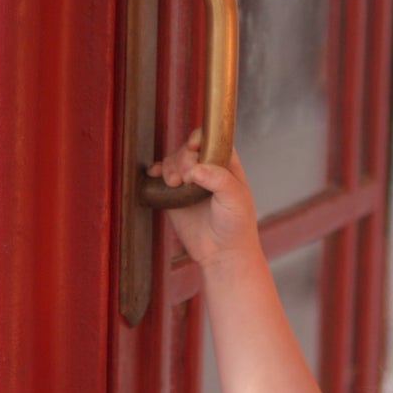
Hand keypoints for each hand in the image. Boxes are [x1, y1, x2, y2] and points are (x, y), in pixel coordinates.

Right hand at [148, 127, 259, 266]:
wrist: (222, 254)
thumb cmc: (236, 225)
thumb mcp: (235, 198)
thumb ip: (219, 179)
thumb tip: (195, 169)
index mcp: (225, 163)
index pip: (211, 138)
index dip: (200, 138)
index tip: (194, 148)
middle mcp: (206, 168)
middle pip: (188, 148)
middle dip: (183, 158)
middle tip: (186, 178)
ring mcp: (189, 182)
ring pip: (173, 161)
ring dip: (169, 167)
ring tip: (174, 184)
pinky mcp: (174, 196)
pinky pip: (161, 178)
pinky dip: (156, 174)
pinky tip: (156, 177)